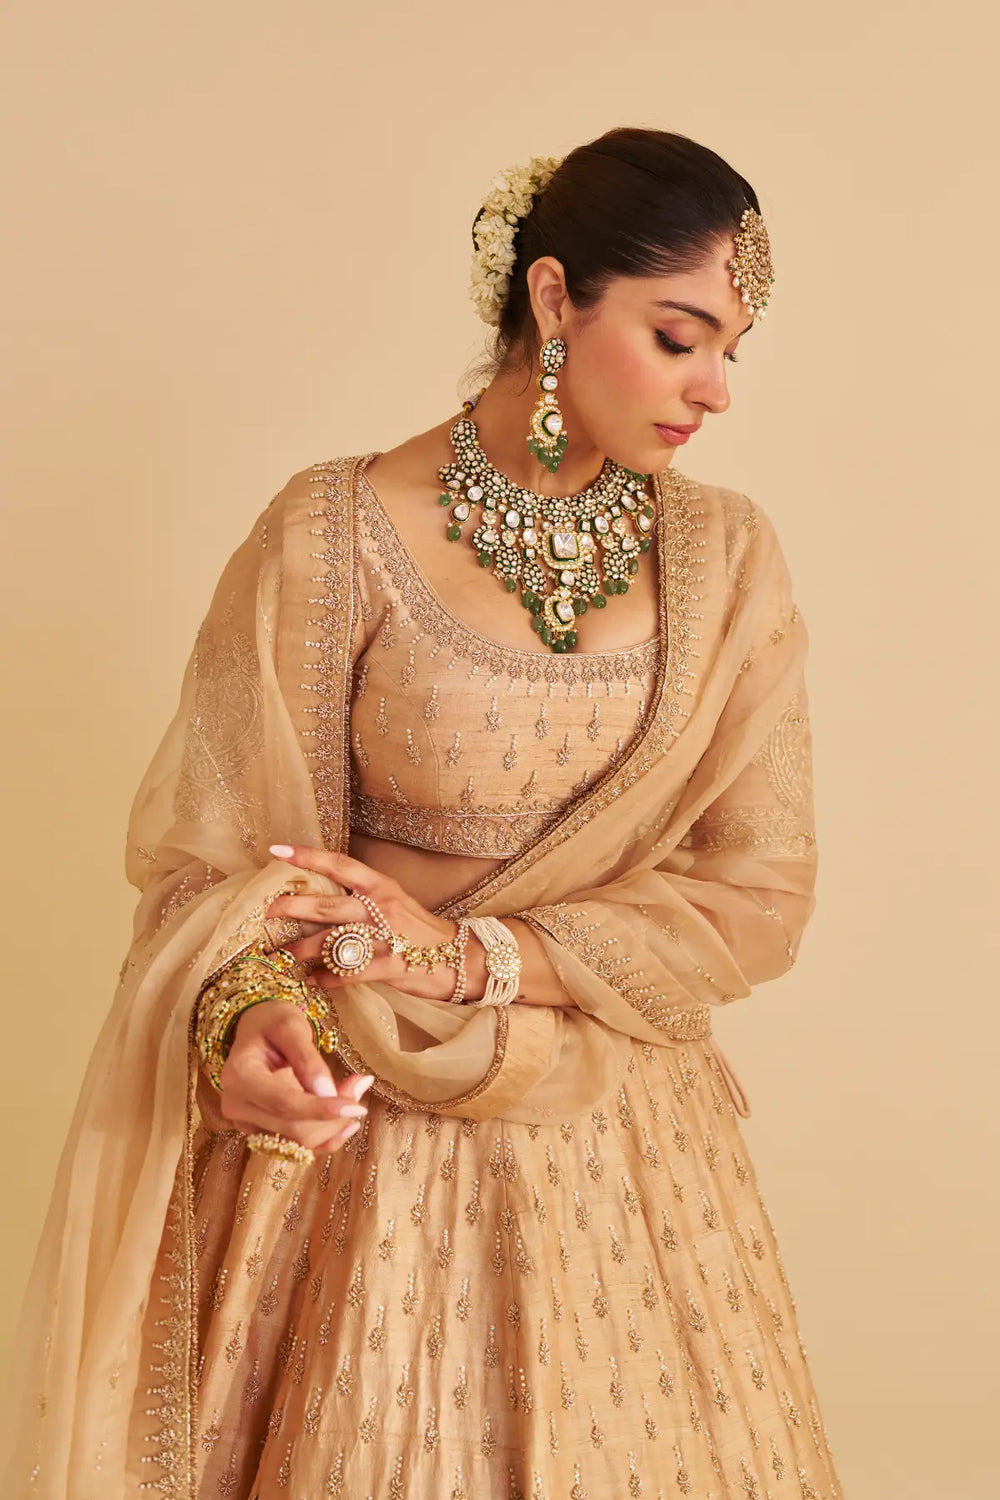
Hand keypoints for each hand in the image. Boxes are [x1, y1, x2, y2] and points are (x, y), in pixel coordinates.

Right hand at [219, 998, 372, 1152]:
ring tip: (352, 1093)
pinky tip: (345, 1123)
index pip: (284, 1103)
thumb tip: (327, 1093)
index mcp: (239, 1075)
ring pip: (298, 1141)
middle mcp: (236, 1105)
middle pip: (293, 1127)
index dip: (322, 1109)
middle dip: (333, 1116)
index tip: (357, 1106)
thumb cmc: (272, 1022)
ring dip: (332, 1125)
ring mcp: (246, 1122)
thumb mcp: (291, 1026)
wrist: (257, 1031)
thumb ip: (307, 1059)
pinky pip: (297, 1145)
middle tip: (359, 1087)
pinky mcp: (260, 1132)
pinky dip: (325, 1136)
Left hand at [264, 844, 484, 1001]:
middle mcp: (381, 907)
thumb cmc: (421, 931)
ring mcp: (386, 937)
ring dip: (303, 949)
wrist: (461, 957)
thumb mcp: (394, 903)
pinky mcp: (390, 966)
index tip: (276, 852)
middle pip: (327, 906)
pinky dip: (327, 978)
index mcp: (381, 886)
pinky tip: (314, 980)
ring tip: (283, 955)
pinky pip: (348, 973)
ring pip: (332, 942)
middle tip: (266, 911)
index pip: (338, 864)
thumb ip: (362, 899)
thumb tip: (320, 901)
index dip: (307, 857)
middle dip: (292, 908)